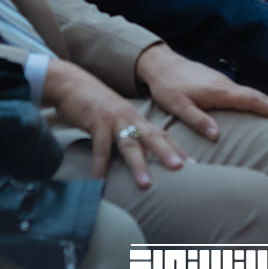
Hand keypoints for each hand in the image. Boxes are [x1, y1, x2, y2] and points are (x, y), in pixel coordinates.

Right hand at [46, 56, 188, 188]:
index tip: (195, 166)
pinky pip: (100, 146)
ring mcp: (114, 120)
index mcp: (139, 119)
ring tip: (146, 184)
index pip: (163, 136)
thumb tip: (146, 157)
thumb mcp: (120, 119)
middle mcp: (130, 119)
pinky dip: (100, 164)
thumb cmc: (98, 106)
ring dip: (138, 164)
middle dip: (168, 153)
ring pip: (129, 144)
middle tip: (182, 170)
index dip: (179, 150)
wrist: (73, 84)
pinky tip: (99, 180)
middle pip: (153, 137)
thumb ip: (133, 136)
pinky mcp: (96, 122)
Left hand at [132, 45, 267, 139]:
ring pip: (249, 94)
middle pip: (256, 96)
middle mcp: (225, 85)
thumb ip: (198, 120)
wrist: (160, 64)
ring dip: (266, 104)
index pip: (251, 100)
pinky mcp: (217, 83)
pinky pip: (241, 93)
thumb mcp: (178, 106)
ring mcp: (222, 82)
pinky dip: (254, 101)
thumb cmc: (167, 87)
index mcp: (219, 91)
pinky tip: (256, 110)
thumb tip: (217, 135)